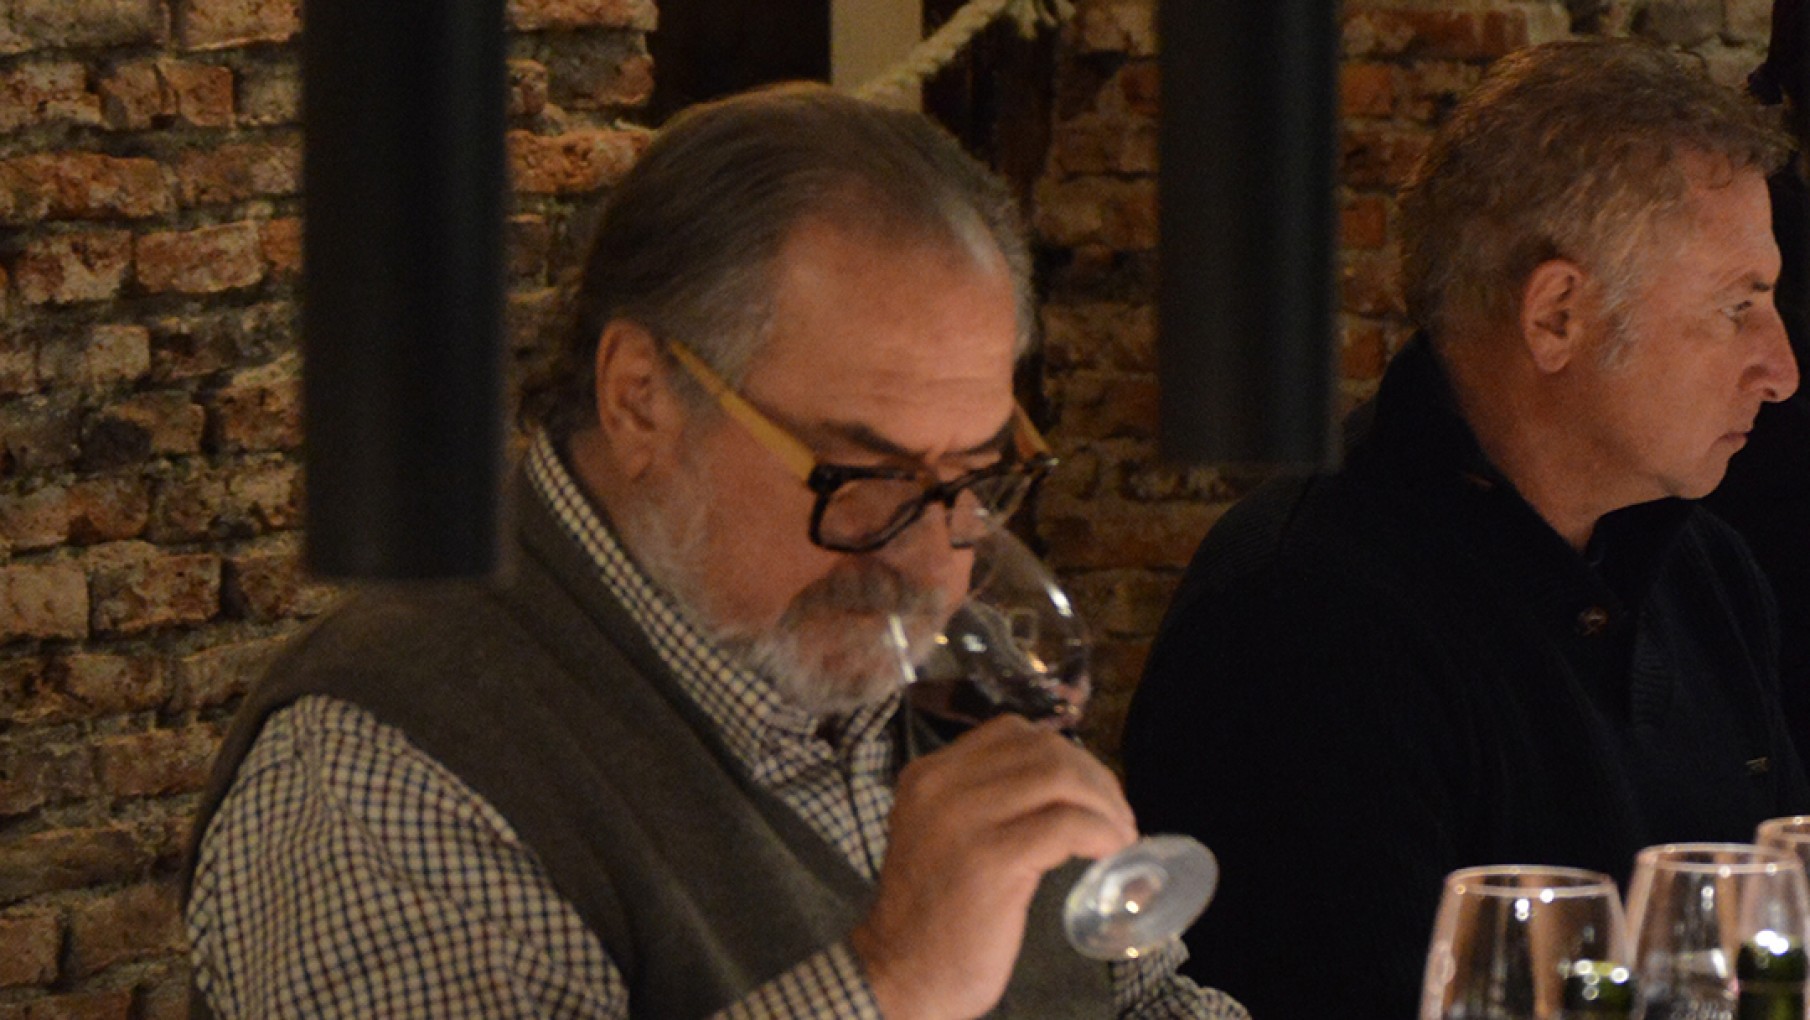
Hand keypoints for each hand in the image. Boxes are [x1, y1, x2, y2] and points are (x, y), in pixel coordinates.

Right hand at [850, 715, 1138, 1019]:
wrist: (899, 975)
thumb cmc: (932, 915)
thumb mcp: (943, 836)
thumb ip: (983, 803)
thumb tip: (1064, 788)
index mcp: (928, 774)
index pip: (1012, 732)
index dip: (1066, 755)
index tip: (1089, 792)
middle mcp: (940, 785)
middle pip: (1043, 750)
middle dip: (1094, 778)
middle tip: (1116, 818)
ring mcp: (963, 819)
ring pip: (1059, 777)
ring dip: (1104, 804)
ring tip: (1119, 836)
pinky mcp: (991, 858)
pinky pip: (1067, 824)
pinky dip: (1102, 833)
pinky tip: (1111, 852)